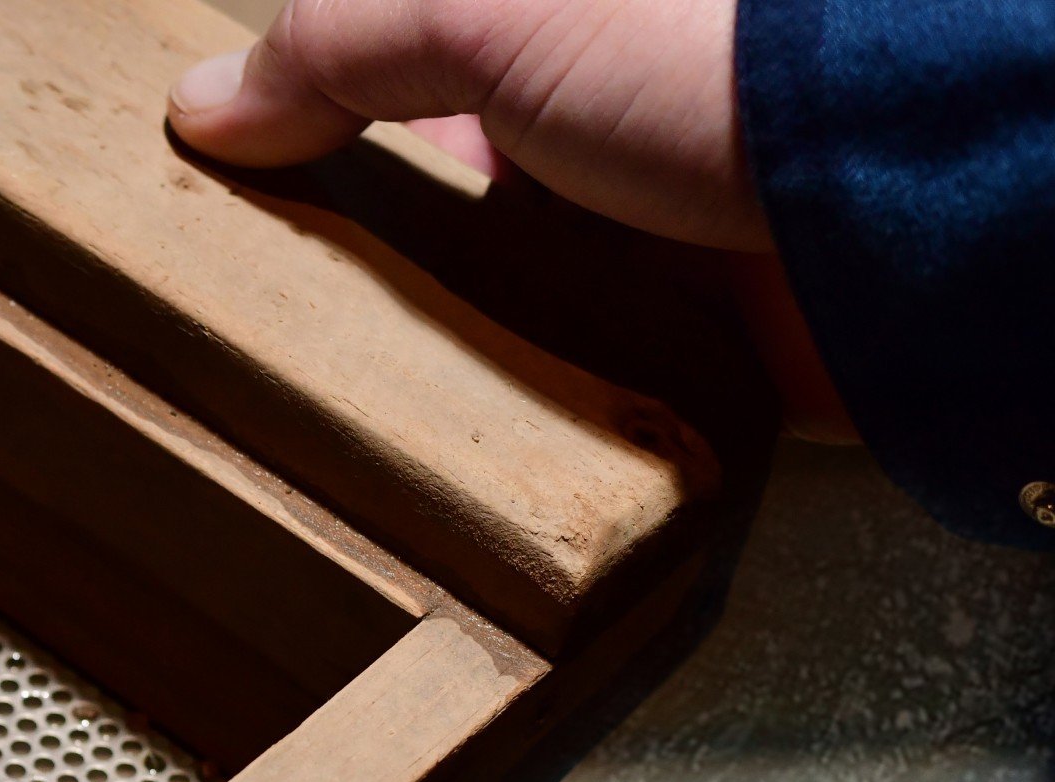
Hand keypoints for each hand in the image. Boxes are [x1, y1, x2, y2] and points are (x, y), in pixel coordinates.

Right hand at [167, 0, 854, 437]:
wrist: (898, 197)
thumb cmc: (726, 56)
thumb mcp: (482, 6)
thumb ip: (334, 48)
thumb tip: (205, 101)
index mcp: (575, 21)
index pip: (417, 59)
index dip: (328, 110)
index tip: (248, 173)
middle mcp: (622, 105)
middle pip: (451, 181)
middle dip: (378, 239)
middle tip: (294, 292)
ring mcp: (663, 221)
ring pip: (507, 287)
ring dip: (443, 331)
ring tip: (362, 373)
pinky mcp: (700, 331)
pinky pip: (579, 377)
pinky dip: (521, 400)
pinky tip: (464, 418)